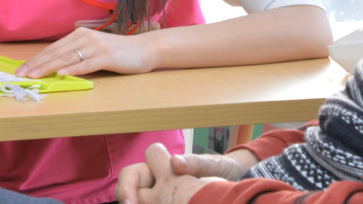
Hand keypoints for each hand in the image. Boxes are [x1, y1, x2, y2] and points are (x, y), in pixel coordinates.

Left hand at [15, 27, 157, 77]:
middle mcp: (86, 38)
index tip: (21, 69)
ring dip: (49, 68)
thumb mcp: (94, 50)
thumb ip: (76, 54)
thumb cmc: (118, 52)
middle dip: (36, 65)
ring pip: (68, 58)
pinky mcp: (108, 56)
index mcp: (80, 35)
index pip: (52, 49)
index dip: (35, 59)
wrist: (145, 49)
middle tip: (20, 75)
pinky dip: (74, 69)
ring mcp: (97, 47)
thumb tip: (54, 67)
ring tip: (34, 76)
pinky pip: (88, 64)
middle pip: (56, 53)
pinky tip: (63, 74)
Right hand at [115, 143, 247, 203]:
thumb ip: (195, 163)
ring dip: (138, 203)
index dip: (129, 184)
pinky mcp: (169, 200)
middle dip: (126, 197)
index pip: (134, 172)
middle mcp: (159, 182)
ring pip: (140, 201)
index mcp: (164, 168)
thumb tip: (174, 162)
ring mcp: (164, 195)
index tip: (132, 201)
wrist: (236, 179)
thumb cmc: (223, 169)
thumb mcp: (213, 166)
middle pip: (131, 188)